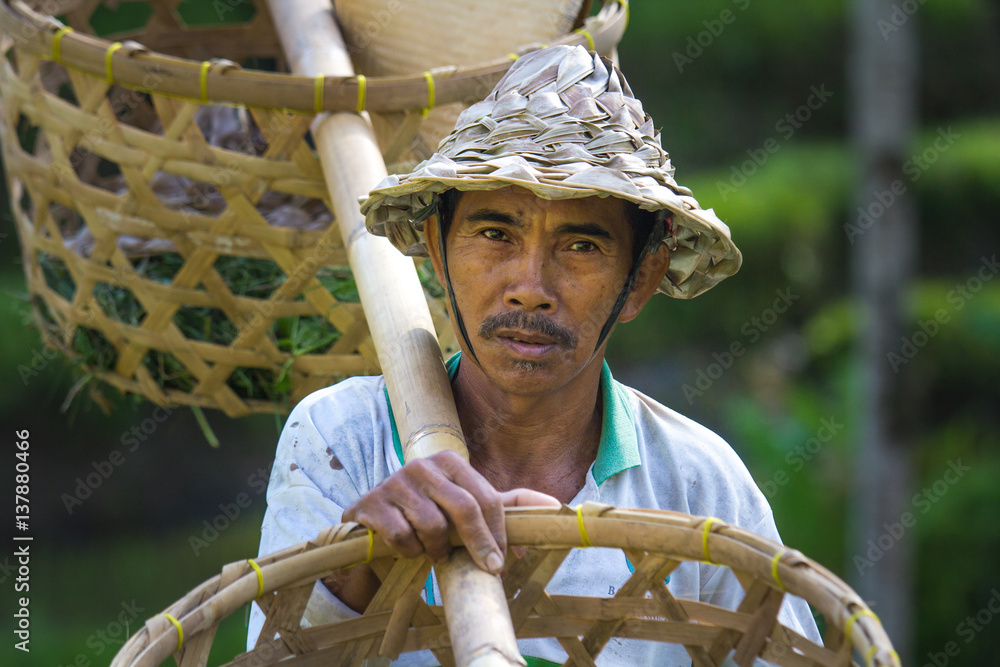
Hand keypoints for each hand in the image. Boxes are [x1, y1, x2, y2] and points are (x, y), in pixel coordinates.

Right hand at [342, 450, 559, 573]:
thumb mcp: (468, 507)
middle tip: (487, 570)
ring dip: (438, 550)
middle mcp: (422, 465)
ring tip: (435, 553)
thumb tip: (556, 505)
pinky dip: (409, 552)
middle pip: (464, 508)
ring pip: (432, 526)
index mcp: (450, 460)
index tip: (502, 560)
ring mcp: (394, 482)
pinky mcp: (370, 504)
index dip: (498, 533)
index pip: (486, 497)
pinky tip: (407, 550)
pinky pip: (402, 536)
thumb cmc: (431, 515)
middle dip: (478, 545)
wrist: (373, 527)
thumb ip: (509, 504)